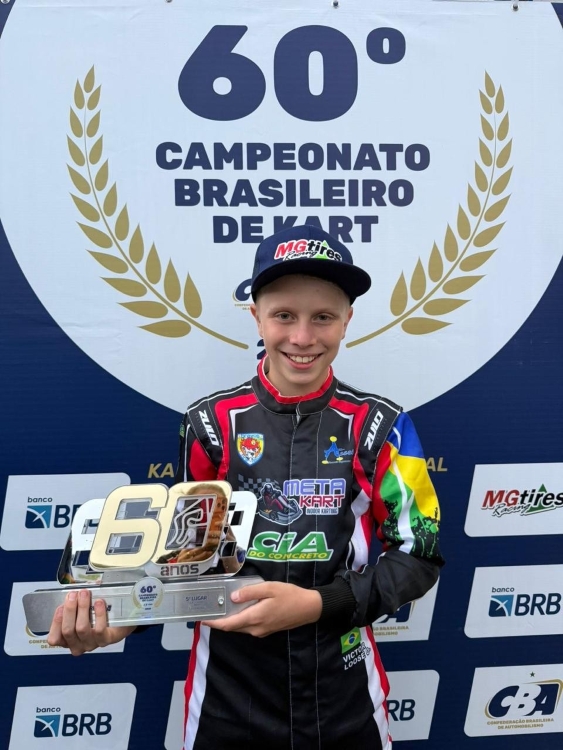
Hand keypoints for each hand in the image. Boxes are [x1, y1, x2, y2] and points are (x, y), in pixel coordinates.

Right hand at [47, 589, 135, 655]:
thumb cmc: (95, 615)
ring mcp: (92, 644)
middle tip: (73, 594)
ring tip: (85, 594)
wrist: (120, 620)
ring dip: (82, 608)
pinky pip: (99, 629)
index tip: (61, 606)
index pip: (54, 638)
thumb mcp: (79, 611)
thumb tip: (69, 595)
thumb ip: (72, 607)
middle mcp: (78, 645)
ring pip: (82, 628)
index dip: (56, 623)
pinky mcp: (107, 639)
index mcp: (68, 640)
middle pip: (68, 631)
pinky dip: (98, 614)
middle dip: (69, 610)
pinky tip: (99, 603)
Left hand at [204, 582, 321, 637]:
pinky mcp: (267, 629)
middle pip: (233, 627)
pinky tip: (239, 610)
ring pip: (241, 627)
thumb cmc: (289, 595)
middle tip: (209, 611)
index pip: (229, 624)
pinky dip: (240, 620)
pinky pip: (249, 626)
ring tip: (221, 609)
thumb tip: (233, 597)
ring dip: (230, 621)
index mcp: (255, 618)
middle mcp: (256, 628)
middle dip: (220, 621)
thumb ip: (250, 592)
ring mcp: (262, 631)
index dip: (214, 623)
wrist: (309, 608)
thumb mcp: (269, 588)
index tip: (201, 619)